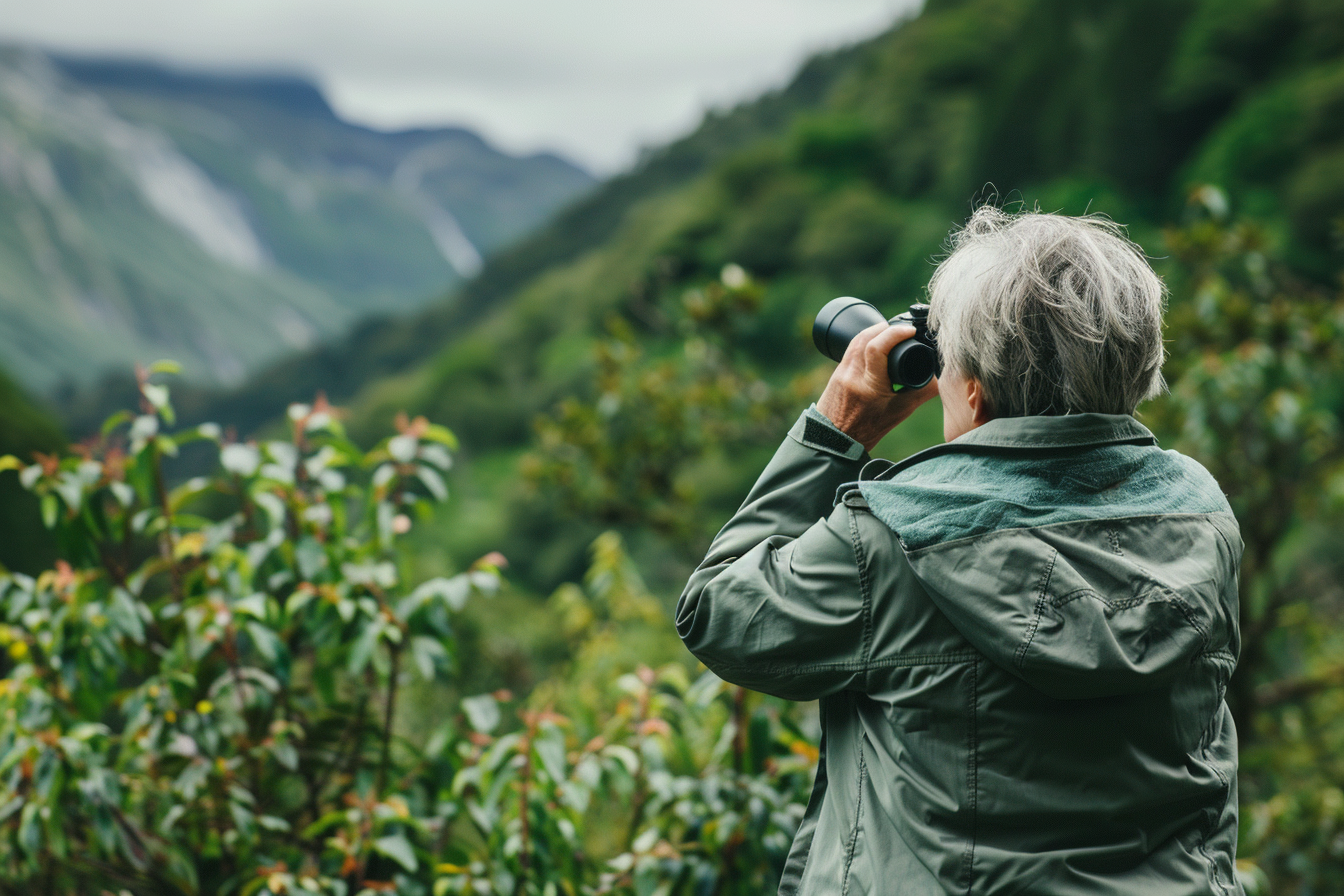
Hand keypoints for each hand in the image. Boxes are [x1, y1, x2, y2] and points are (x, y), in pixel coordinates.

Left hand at [816, 322, 938, 451]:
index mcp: (870, 386)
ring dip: (877, 329)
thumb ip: (923, 391)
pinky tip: (876, 338)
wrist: (837, 439)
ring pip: (859, 338)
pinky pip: (852, 345)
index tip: (910, 330)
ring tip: (892, 333)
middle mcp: (853, 374)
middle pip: (867, 336)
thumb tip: (940, 375)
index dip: (895, 333)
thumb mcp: (902, 411)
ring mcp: (842, 370)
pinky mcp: (838, 369)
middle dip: (888, 328)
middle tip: (904, 332)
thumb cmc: (870, 428)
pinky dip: (866, 338)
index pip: (877, 348)